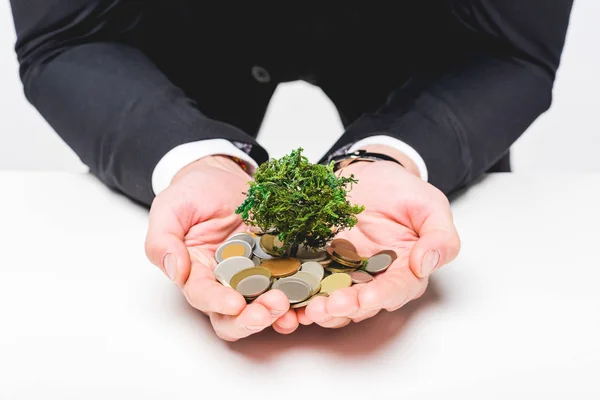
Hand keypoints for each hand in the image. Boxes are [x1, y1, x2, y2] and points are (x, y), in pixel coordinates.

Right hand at [144, 156, 298, 340]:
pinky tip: (310, 294)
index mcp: (195, 273)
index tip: (234, 303)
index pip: (203, 296)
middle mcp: (225, 281)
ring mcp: (254, 274)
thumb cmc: (192, 192)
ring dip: (277, 311)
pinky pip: (289, 283)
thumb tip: (176, 271)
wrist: (223, 175)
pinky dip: (299, 294)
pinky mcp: (277, 263)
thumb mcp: (169, 208)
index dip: (217, 303)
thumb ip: (163, 241)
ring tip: (290, 304)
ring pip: (263, 305)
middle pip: (234, 316)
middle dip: (251, 319)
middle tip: (271, 308)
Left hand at [298, 158, 459, 327]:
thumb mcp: (431, 206)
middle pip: (360, 303)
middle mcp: (374, 279)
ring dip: (318, 308)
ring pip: (333, 300)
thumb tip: (425, 264)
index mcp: (405, 271)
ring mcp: (345, 273)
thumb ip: (440, 238)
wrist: (370, 174)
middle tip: (323, 308)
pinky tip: (284, 297)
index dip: (381, 297)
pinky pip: (309, 281)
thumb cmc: (404, 191)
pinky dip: (297, 292)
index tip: (367, 299)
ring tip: (303, 309)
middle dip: (342, 308)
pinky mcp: (321, 263)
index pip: (396, 290)